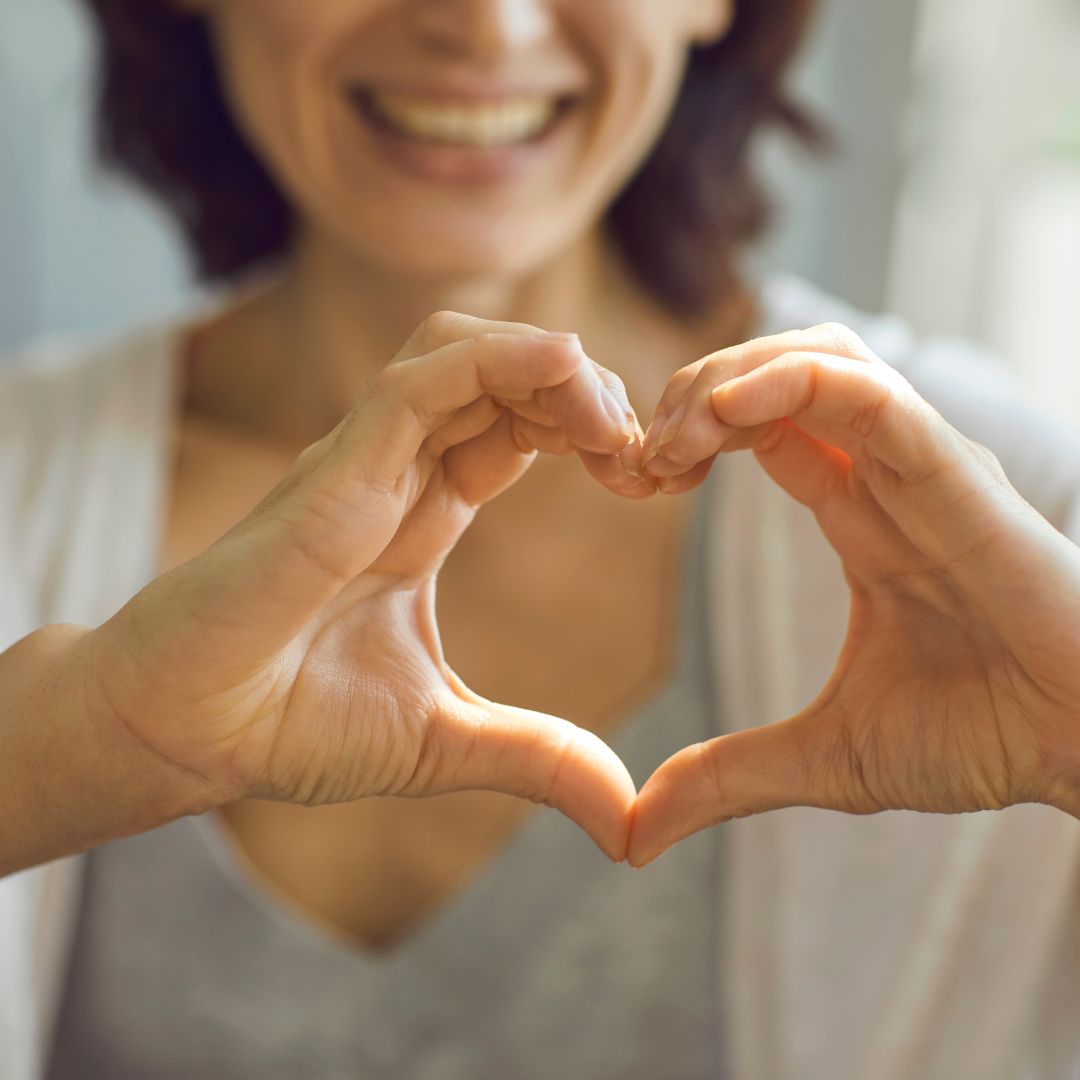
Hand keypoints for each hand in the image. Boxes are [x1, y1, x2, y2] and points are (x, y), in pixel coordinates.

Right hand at [90, 312, 651, 860]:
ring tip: (612, 424)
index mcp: (424, 515)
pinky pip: (421, 380)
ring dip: (551, 366)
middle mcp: (397, 473)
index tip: (650, 480)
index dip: (590, 432)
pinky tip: (565, 369)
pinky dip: (499, 360)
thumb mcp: (445, 740)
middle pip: (505, 377)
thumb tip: (627, 820)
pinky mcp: (334, 470)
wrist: (183, 733)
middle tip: (646, 453)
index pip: (519, 428)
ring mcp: (364, 463)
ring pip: (464, 353)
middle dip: (588, 393)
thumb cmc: (288, 723)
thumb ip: (538, 758)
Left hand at [629, 323, 1079, 865]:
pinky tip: (724, 415)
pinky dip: (787, 383)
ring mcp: (921, 464)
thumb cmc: (984, 738)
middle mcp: (887, 473)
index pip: (761, 426)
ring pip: (817, 356)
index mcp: (859, 513)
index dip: (688, 436)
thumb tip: (634, 833)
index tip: (633, 480)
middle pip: (777, 372)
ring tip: (672, 437)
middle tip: (638, 458)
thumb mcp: (825, 758)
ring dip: (727, 379)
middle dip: (693, 393)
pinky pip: (868, 392)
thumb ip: (726, 778)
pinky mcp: (955, 475)